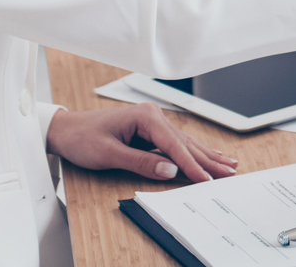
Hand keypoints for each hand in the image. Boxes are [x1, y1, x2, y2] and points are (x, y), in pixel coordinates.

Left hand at [46, 103, 237, 182]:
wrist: (66, 130)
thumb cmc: (83, 138)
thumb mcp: (109, 154)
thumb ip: (140, 162)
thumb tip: (169, 170)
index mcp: (145, 117)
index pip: (174, 145)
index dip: (191, 164)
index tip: (206, 178)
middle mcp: (152, 116)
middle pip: (185, 142)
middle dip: (208, 159)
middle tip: (229, 172)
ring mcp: (152, 122)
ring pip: (184, 142)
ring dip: (205, 155)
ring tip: (227, 164)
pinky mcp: (149, 130)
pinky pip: (176, 143)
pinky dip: (193, 151)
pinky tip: (207, 153)